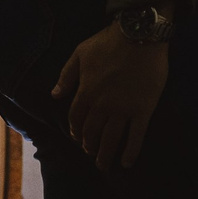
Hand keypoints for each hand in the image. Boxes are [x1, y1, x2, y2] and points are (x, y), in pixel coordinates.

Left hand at [53, 21, 168, 169]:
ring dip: (105, 154)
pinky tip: (127, 163)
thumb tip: (54, 95)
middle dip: (88, 145)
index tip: (76, 138)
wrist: (140, 34)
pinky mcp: (143, 110)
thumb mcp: (80, 53)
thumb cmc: (108, 41)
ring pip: (111, 138)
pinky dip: (130, 151)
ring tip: (103, 165)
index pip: (76, 118)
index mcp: (86, 91)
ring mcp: (123, 109)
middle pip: (92, 132)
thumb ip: (66, 75)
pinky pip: (136, 136)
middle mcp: (103, 105)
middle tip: (90, 153)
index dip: (75, 130)